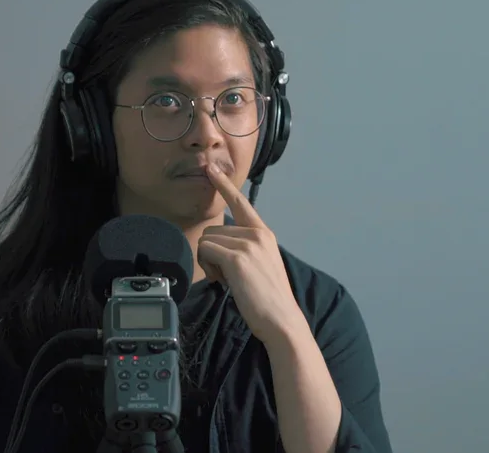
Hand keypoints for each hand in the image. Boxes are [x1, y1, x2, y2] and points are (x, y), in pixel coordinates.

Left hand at [198, 163, 304, 345]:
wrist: (281, 319)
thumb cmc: (268, 298)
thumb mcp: (260, 264)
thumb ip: (245, 248)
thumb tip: (219, 244)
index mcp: (263, 233)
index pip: (241, 203)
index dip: (223, 185)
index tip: (211, 169)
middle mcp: (257, 233)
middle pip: (212, 230)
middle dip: (212, 253)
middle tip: (225, 275)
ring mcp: (248, 244)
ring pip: (207, 241)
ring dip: (208, 262)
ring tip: (226, 280)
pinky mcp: (237, 258)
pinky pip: (206, 251)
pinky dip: (208, 267)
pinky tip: (222, 282)